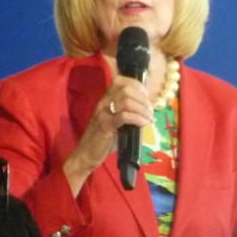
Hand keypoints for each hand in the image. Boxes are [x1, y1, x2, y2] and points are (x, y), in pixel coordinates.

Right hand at [63, 75, 152, 195]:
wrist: (86, 154)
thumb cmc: (103, 139)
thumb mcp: (115, 122)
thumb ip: (126, 112)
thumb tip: (147, 110)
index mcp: (105, 100)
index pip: (120, 81)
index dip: (136, 85)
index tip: (146, 96)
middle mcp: (103, 103)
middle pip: (126, 89)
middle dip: (142, 98)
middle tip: (150, 110)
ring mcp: (103, 114)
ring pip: (126, 101)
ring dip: (142, 109)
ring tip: (149, 118)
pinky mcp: (105, 126)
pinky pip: (124, 116)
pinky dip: (138, 118)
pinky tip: (144, 123)